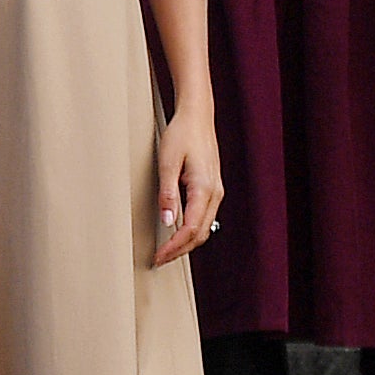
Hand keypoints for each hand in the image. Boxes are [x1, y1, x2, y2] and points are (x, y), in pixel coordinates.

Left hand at [146, 96, 223, 267]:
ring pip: (204, 228)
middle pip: (200, 234)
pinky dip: (192, 231)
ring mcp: (216, 191)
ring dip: (186, 243)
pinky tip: (178, 232)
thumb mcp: (168, 162)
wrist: (197, 116)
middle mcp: (215, 193)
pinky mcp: (213, 188)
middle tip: (159, 259)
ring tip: (166, 250)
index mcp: (204, 189)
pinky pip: (205, 217)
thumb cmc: (181, 134)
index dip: (174, 247)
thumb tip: (167, 222)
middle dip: (179, 250)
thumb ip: (167, 194)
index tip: (158, 256)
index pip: (190, 229)